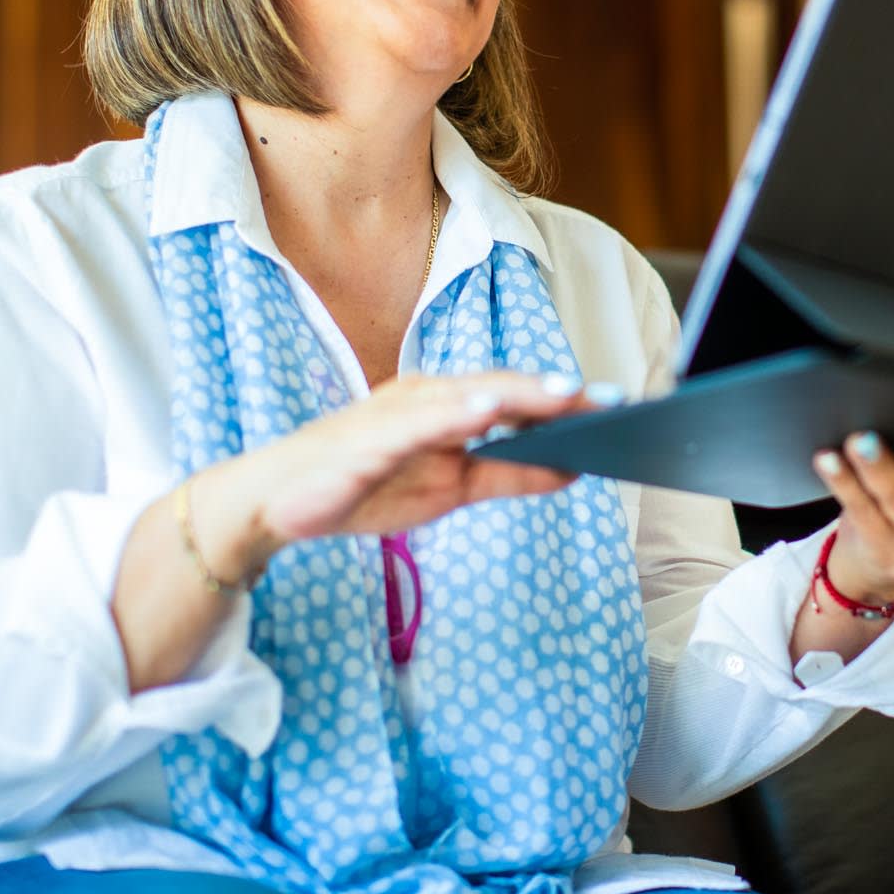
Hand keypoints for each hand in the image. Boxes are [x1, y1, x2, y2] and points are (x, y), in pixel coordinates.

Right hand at [210, 370, 596, 572]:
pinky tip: (482, 413)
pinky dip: (451, 414)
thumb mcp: (451, 489)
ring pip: (464, 397)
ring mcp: (393, 414)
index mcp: (445, 405)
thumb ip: (509, 477)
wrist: (276, 505)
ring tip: (565, 397)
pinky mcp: (365, 439)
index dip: (565, 399)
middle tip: (608, 398)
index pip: (516, 397)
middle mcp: (423, 397)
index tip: (618, 402)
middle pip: (499, 388)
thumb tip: (575, 468)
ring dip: (516, 394)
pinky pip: (414, 423)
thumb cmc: (364, 486)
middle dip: (554, 394)